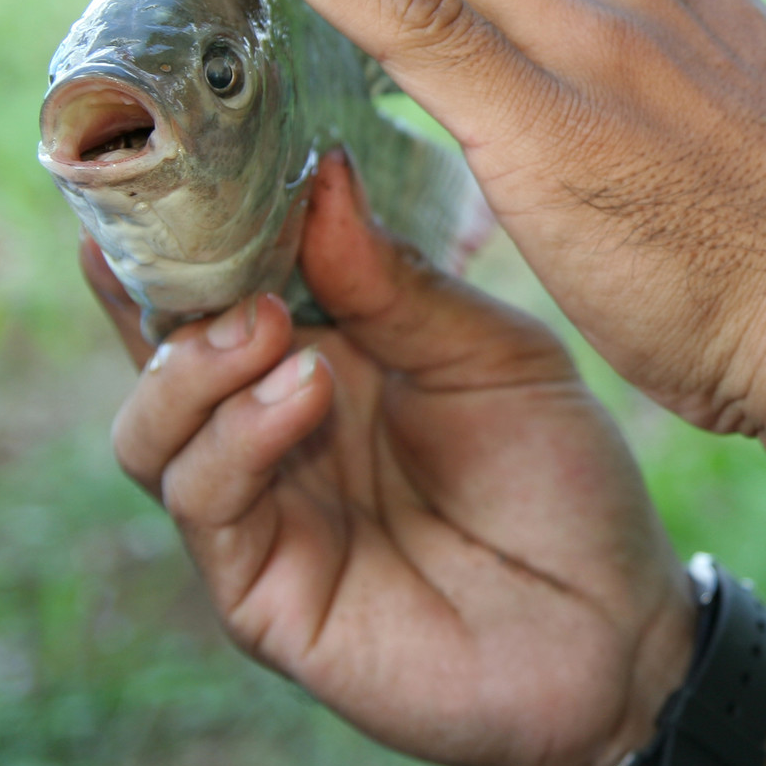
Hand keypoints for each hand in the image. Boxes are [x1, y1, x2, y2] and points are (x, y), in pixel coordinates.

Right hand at [93, 152, 696, 765]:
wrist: (614, 621)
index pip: (219, 281)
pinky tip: (301, 391)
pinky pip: (206, 504)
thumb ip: (399, 283)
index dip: (183, 223)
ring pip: (152, 428)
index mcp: (322, 351)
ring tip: (268, 322)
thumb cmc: (560, 477)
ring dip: (195, 364)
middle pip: (156, 346)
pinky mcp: (260, 590)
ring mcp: (258, 508)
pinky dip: (236, 439)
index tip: (171, 145)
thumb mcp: (493, 352)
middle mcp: (268, 425)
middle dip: (155, 282)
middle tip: (188, 222)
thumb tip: (321, 177)